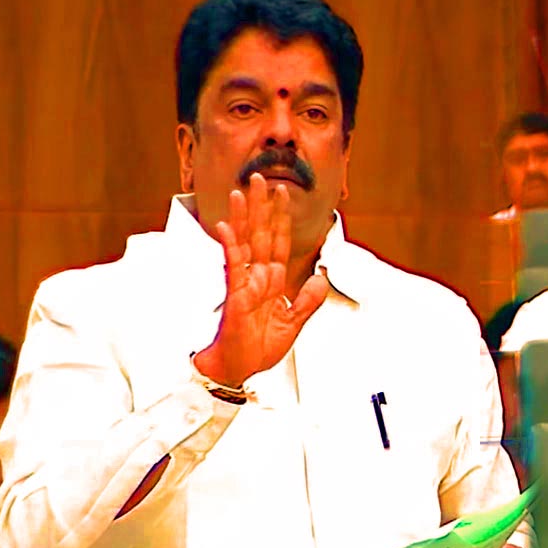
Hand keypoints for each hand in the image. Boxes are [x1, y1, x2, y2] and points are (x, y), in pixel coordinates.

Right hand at [193, 173, 328, 386]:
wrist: (241, 369)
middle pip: (261, 234)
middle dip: (261, 206)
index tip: (282, 195)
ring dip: (243, 216)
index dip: (281, 219)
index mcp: (273, 281)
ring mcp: (244, 282)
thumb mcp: (294, 322)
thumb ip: (308, 299)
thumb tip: (321, 274)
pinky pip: (232, 265)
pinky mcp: (235, 293)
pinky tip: (226, 227)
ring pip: (245, 242)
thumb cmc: (258, 347)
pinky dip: (230, 245)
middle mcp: (258, 276)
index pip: (279, 242)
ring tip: (240, 192)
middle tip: (259, 178)